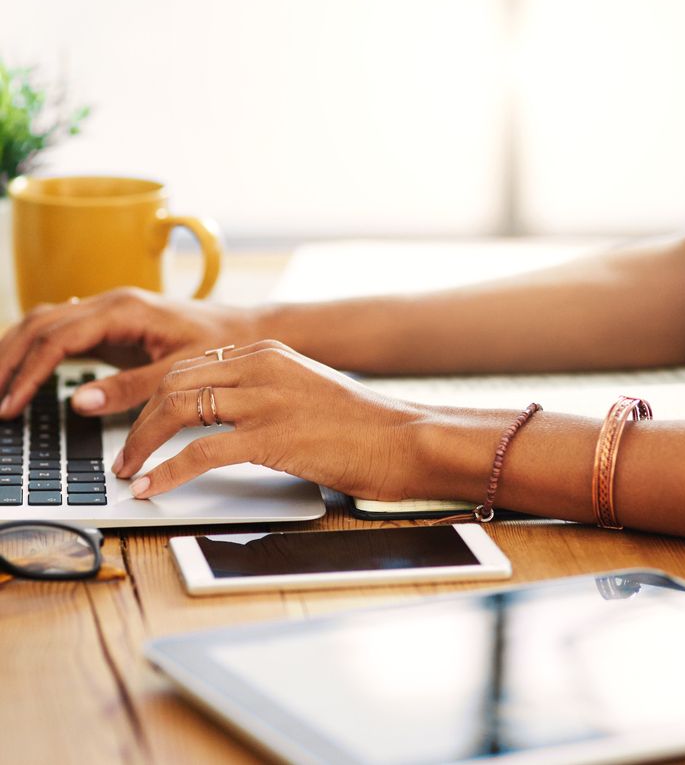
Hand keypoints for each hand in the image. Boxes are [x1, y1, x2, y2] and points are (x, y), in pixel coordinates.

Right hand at [0, 288, 260, 418]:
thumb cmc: (223, 344)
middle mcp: (112, 304)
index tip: (10, 404)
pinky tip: (24, 370)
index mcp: (125, 309)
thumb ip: (130, 388)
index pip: (58, 338)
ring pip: (46, 323)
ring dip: (16, 351)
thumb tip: (77, 402)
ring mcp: (110, 312)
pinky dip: (38, 350)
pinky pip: (64, 332)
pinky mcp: (114, 326)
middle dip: (7, 359)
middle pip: (40, 324)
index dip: (29, 372)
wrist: (248, 330)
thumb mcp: (179, 370)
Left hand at [114, 340, 423, 500]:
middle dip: (139, 419)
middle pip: (175, 383)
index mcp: (267, 353)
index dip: (155, 397)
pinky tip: (151, 488)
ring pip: (178, 410)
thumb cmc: (362, 423)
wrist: (404, 438)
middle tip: (125, 452)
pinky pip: (200, 452)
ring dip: (142, 444)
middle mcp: (262, 367)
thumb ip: (265, 390)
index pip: (191, 366)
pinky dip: (167, 471)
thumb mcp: (306, 389)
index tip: (140, 423)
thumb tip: (223, 416)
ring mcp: (266, 399)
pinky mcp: (272, 436)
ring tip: (128, 471)